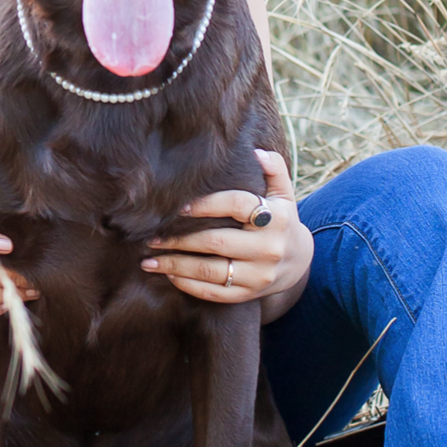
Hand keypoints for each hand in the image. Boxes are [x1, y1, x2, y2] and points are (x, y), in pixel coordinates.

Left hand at [141, 149, 311, 323]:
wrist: (298, 261)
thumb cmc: (280, 220)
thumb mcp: (283, 193)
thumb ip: (274, 169)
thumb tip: (256, 152)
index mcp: (276, 218)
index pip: (238, 205)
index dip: (206, 204)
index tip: (178, 207)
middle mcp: (269, 248)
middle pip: (216, 242)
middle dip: (179, 240)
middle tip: (151, 237)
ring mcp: (259, 275)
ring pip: (211, 271)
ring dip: (175, 266)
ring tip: (148, 261)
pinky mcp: (249, 294)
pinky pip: (215, 293)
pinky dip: (189, 285)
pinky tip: (169, 276)